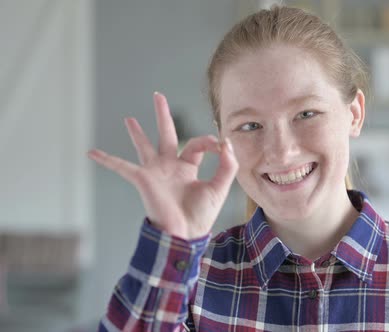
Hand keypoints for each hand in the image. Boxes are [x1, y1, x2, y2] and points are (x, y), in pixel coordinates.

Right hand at [88, 92, 237, 238]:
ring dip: (136, 132)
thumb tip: (226, 143)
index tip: (219, 144)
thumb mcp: (220, 187)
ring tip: (129, 118)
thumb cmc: (201, 215)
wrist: (185, 234)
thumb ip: (227, 165)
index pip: (196, 145)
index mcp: (188, 168)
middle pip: (166, 135)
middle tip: (158, 96)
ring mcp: (155, 172)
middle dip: (162, 115)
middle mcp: (170, 167)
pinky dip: (106, 159)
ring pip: (144, 146)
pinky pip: (121, 166)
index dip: (209, 141)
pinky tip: (91, 152)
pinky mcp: (143, 178)